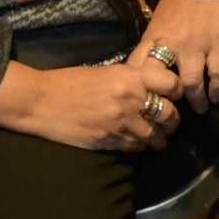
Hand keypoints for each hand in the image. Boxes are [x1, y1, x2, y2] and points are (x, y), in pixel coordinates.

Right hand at [0, 56, 184, 152]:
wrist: (40, 101)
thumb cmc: (70, 82)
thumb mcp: (107, 72)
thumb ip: (132, 78)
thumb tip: (155, 84)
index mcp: (130, 77)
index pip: (172, 84)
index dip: (178, 91)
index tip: (176, 96)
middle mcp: (130, 99)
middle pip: (169, 113)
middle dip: (174, 120)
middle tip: (171, 123)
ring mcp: (121, 122)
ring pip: (156, 135)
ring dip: (161, 139)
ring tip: (160, 140)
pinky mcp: (109, 140)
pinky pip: (136, 147)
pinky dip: (141, 147)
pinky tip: (139, 144)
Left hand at [136, 0, 218, 110]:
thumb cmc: (181, 2)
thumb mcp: (158, 19)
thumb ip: (152, 42)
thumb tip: (141, 66)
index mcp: (154, 37)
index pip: (137, 68)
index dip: (138, 88)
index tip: (142, 101)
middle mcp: (173, 44)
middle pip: (163, 82)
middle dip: (168, 100)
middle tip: (174, 111)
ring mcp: (197, 46)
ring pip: (192, 83)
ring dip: (196, 101)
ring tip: (200, 108)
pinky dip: (217, 90)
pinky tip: (216, 96)